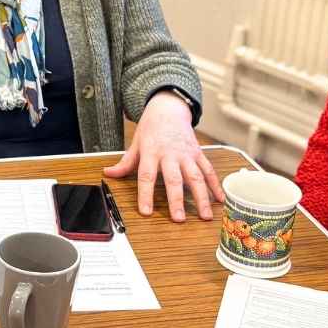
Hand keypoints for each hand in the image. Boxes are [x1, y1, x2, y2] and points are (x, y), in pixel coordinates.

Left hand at [102, 91, 219, 221]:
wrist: (169, 109)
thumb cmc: (151, 128)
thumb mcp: (135, 144)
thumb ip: (125, 162)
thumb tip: (108, 173)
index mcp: (151, 153)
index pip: (146, 177)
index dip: (146, 195)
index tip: (146, 212)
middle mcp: (170, 154)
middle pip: (174, 180)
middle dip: (177, 201)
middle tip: (178, 218)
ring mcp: (187, 154)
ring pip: (196, 177)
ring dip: (201, 197)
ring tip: (204, 216)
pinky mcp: (198, 153)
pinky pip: (209, 170)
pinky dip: (215, 185)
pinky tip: (219, 200)